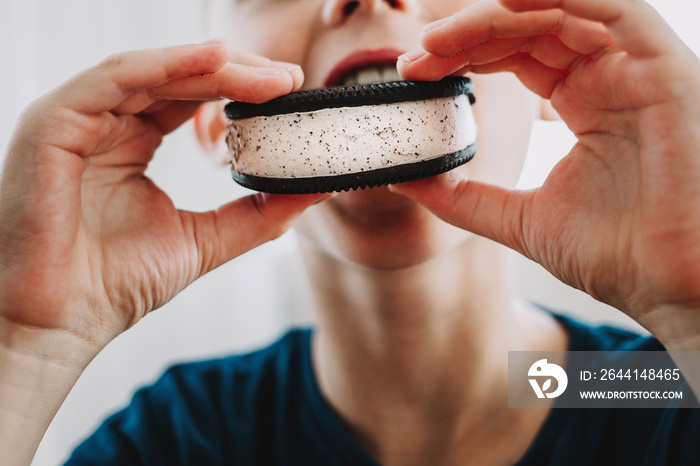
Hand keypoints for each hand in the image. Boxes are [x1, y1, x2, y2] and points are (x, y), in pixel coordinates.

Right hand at [0, 40, 325, 360]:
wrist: (62, 324)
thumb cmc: (118, 283)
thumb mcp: (207, 238)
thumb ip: (258, 211)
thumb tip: (316, 188)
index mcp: (131, 142)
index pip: (190, 97)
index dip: (241, 89)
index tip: (292, 92)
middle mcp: (103, 124)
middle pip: (175, 77)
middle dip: (237, 72)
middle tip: (289, 78)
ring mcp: (76, 120)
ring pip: (151, 70)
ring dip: (214, 67)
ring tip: (269, 76)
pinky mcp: (53, 123)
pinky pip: (116, 78)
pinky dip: (166, 64)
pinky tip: (216, 61)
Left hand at [394, 0, 699, 335]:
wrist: (670, 289)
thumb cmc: (614, 254)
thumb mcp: (519, 218)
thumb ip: (465, 197)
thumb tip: (406, 180)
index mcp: (583, 102)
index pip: (515, 54)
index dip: (463, 54)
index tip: (414, 71)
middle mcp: (609, 77)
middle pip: (531, 26)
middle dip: (467, 34)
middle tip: (416, 57)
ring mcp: (638, 69)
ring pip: (562, 10)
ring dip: (495, 17)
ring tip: (440, 40)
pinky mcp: (665, 68)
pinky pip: (616, 11)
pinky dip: (559, 0)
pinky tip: (504, 6)